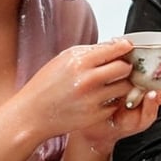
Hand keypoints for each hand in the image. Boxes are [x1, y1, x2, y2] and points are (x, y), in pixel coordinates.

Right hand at [9, 38, 160, 143]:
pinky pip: (116, 103)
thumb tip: (116, 45)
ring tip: (111, 83)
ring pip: (124, 87)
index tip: (128, 48)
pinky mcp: (95, 115)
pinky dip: (112, 100)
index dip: (125, 48)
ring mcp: (93, 99)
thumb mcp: (63, 60)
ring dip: (121, 84)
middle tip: (120, 68)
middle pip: (125, 68)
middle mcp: (87, 80)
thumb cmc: (46, 85)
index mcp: (79, 62)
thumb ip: (90, 52)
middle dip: (125, 67)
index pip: (115, 50)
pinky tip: (100, 98)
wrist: (32, 114)